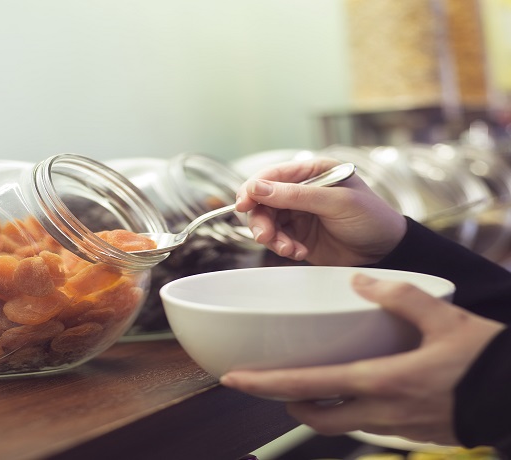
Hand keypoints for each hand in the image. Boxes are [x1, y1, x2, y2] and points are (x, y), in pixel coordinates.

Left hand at [219, 274, 505, 445]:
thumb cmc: (489, 360)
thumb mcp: (446, 318)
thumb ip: (400, 296)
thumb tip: (360, 282)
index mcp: (381, 381)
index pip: (307, 386)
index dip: (265, 384)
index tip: (233, 379)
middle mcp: (382, 410)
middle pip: (315, 416)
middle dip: (285, 402)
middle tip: (269, 384)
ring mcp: (397, 427)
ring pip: (339, 424)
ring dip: (317, 408)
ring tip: (306, 386)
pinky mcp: (414, 433)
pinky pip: (367, 424)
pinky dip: (349, 410)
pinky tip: (355, 389)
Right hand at [234, 158, 406, 265]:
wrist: (387, 251)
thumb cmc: (372, 218)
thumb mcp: (337, 202)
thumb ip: (296, 195)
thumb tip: (257, 188)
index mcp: (312, 172)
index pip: (272, 176)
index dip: (253, 189)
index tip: (244, 204)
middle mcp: (301, 191)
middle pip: (262, 201)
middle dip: (262, 220)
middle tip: (267, 236)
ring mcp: (298, 214)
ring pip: (266, 222)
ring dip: (273, 238)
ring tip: (289, 249)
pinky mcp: (298, 235)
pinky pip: (277, 239)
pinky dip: (283, 247)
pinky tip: (298, 252)